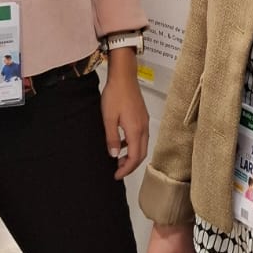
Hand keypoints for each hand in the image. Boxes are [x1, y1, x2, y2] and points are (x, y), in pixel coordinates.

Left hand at [101, 52, 149, 177]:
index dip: (126, 169)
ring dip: (132, 155)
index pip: (134, 157)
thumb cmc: (116, 94)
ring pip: (142, 146)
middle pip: (141, 154)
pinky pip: (140, 136)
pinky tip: (120, 143)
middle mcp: (143, 127)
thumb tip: (113, 155)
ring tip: (118, 159)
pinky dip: (132, 145)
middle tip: (117, 171)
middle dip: (130, 165)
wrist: (124, 76)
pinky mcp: (142, 117)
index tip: (116, 175)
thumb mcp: (108, 118)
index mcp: (135, 130)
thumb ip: (111, 138)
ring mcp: (144, 122)